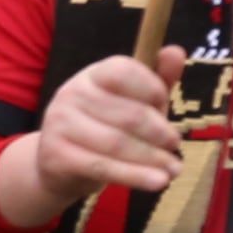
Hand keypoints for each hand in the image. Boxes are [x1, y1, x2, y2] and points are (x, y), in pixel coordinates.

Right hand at [19, 47, 187, 212]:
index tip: (166, 108)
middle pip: (128, 113)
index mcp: (92, 75)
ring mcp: (60, 124)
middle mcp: (71, 93)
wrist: (58, 165)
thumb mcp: (131, 103)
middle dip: (160, 133)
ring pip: (118, 144)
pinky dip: (135, 176)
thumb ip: (155, 81)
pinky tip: (158, 182)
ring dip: (153, 159)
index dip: (151, 88)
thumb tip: (176, 51)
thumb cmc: (103, 127)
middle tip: (176, 146)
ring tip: (174, 169)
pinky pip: (103, 167)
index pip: (123, 71)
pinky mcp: (56, 156)